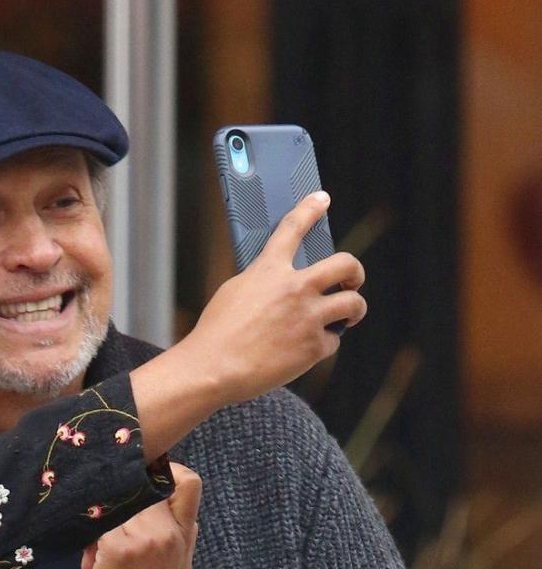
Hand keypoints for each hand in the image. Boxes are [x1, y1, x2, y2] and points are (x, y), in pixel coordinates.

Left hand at [80, 462, 201, 568]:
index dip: (167, 472)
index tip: (145, 486)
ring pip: (116, 505)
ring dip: (100, 523)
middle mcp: (169, 533)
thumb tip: (160, 509)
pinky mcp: (118, 548)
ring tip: (95, 554)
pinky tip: (90, 563)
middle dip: (120, 503)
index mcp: (185, 536)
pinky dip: (90, 541)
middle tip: (107, 526)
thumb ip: (175, 538)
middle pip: (141, 489)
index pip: (190, 482)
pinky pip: (98, 525)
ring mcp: (145, 539)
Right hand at [129, 196, 365, 458]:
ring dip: (355, 309)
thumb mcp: (234, 291)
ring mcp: (308, 317)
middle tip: (353, 280)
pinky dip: (324, 345)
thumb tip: (279, 281)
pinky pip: (333, 341)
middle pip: (345, 265)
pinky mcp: (312, 348)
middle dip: (355, 272)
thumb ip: (262, 280)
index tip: (322, 199)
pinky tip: (309, 350)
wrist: (213, 369)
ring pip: (352, 303)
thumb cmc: (217, 334)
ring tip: (349, 316)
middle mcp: (295, 288)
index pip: (294, 227)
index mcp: (270, 269)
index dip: (310, 209)